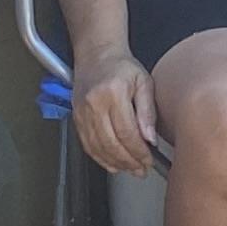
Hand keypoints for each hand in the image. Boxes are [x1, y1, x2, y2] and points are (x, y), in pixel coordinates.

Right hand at [72, 51, 160, 175]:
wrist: (96, 56)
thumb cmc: (122, 67)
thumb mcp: (144, 82)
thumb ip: (148, 111)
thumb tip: (150, 139)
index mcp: (113, 92)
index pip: (126, 131)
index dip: (138, 151)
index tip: (149, 159)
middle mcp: (94, 104)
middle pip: (111, 143)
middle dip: (128, 161)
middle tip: (141, 169)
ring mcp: (82, 112)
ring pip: (97, 147)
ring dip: (115, 163)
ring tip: (130, 169)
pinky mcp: (76, 118)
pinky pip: (87, 144)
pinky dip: (100, 158)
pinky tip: (112, 164)